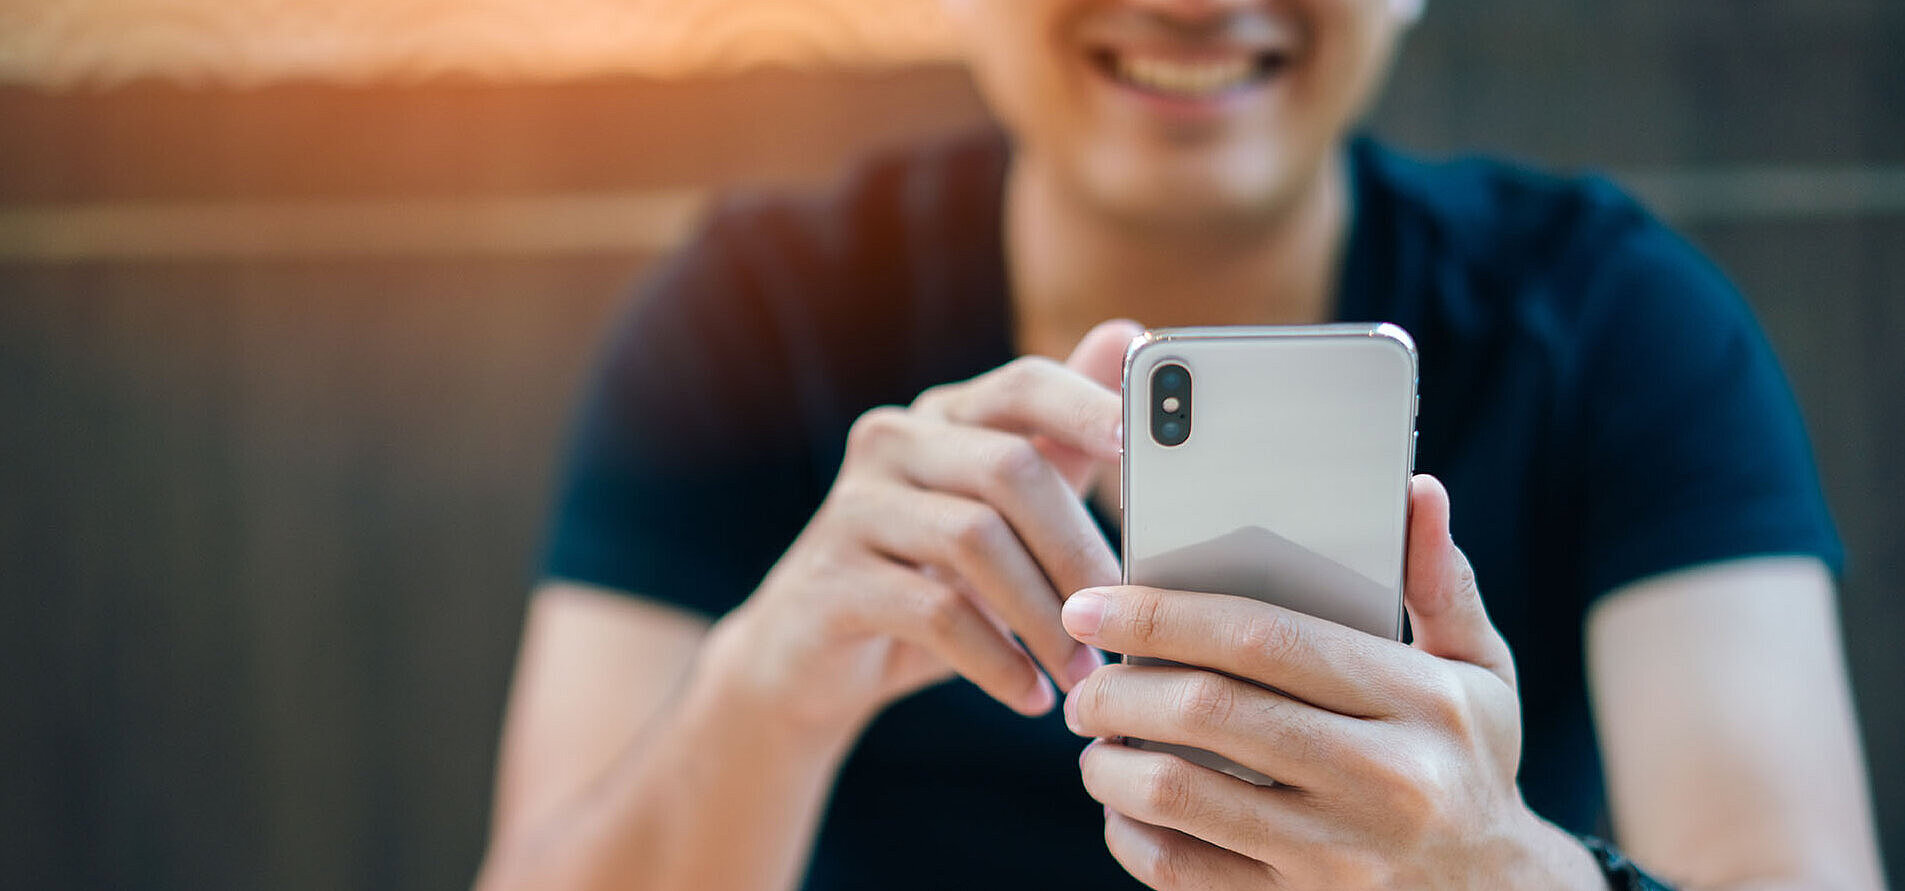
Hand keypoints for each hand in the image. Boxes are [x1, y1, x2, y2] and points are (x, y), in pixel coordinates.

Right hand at [711, 320, 1140, 736]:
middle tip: (1123, 617)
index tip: (1142, 448)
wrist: (806, 658)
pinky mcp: (832, 579)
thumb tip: (1128, 332)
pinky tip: (1029, 695)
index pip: (1022, 384)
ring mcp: (854, 508)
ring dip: (1043, 616)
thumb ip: (1061, 437)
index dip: (1085, 406)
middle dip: (1078, 549)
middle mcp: (893, 443)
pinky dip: (995, 659)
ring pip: (975, 541)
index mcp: (943, 415)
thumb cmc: (927, 578)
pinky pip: (934, 613)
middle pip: (1009, 469)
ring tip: (1082, 673)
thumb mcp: (999, 511)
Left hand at [1061, 475, 1600, 888]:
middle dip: (1120, 688)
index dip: (1162, 615)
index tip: (1094, 603)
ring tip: (1097, 736)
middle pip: (1206, 713)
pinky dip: (1128, 833)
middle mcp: (1380, 781)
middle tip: (1087, 680)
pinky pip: (1179, 871)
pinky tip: (1123, 804)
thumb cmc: (1469, 760)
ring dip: (1111, 761)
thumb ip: (1441, 582)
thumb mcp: (1481, 671)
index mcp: (1419, 703)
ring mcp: (1335, 857)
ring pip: (1178, 796)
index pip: (1263, 638)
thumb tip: (1418, 490)